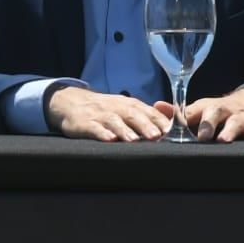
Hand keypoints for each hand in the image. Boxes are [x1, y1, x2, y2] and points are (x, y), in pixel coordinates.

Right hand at [46, 87, 170, 140]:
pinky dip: (101, 133)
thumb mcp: (125, 108)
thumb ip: (147, 116)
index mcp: (127, 104)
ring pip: (113, 121)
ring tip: (134, 140)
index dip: (158, 120)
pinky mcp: (83, 123)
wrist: (70, 102)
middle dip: (144, 125)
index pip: (146, 110)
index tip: (170, 130)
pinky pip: (93, 128)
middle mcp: (115, 108)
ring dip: (124, 130)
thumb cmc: (105, 110)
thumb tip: (172, 125)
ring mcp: (98, 115)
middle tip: (156, 136)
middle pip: (131, 114)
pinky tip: (109, 139)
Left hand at [172, 90, 243, 142]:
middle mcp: (222, 110)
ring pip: (235, 122)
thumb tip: (155, 106)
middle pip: (214, 113)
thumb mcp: (199, 110)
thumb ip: (179, 113)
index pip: (191, 111)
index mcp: (205, 108)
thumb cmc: (218, 112)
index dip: (182, 118)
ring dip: (230, 131)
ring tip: (224, 140)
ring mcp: (240, 117)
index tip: (173, 127)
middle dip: (208, 124)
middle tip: (202, 137)